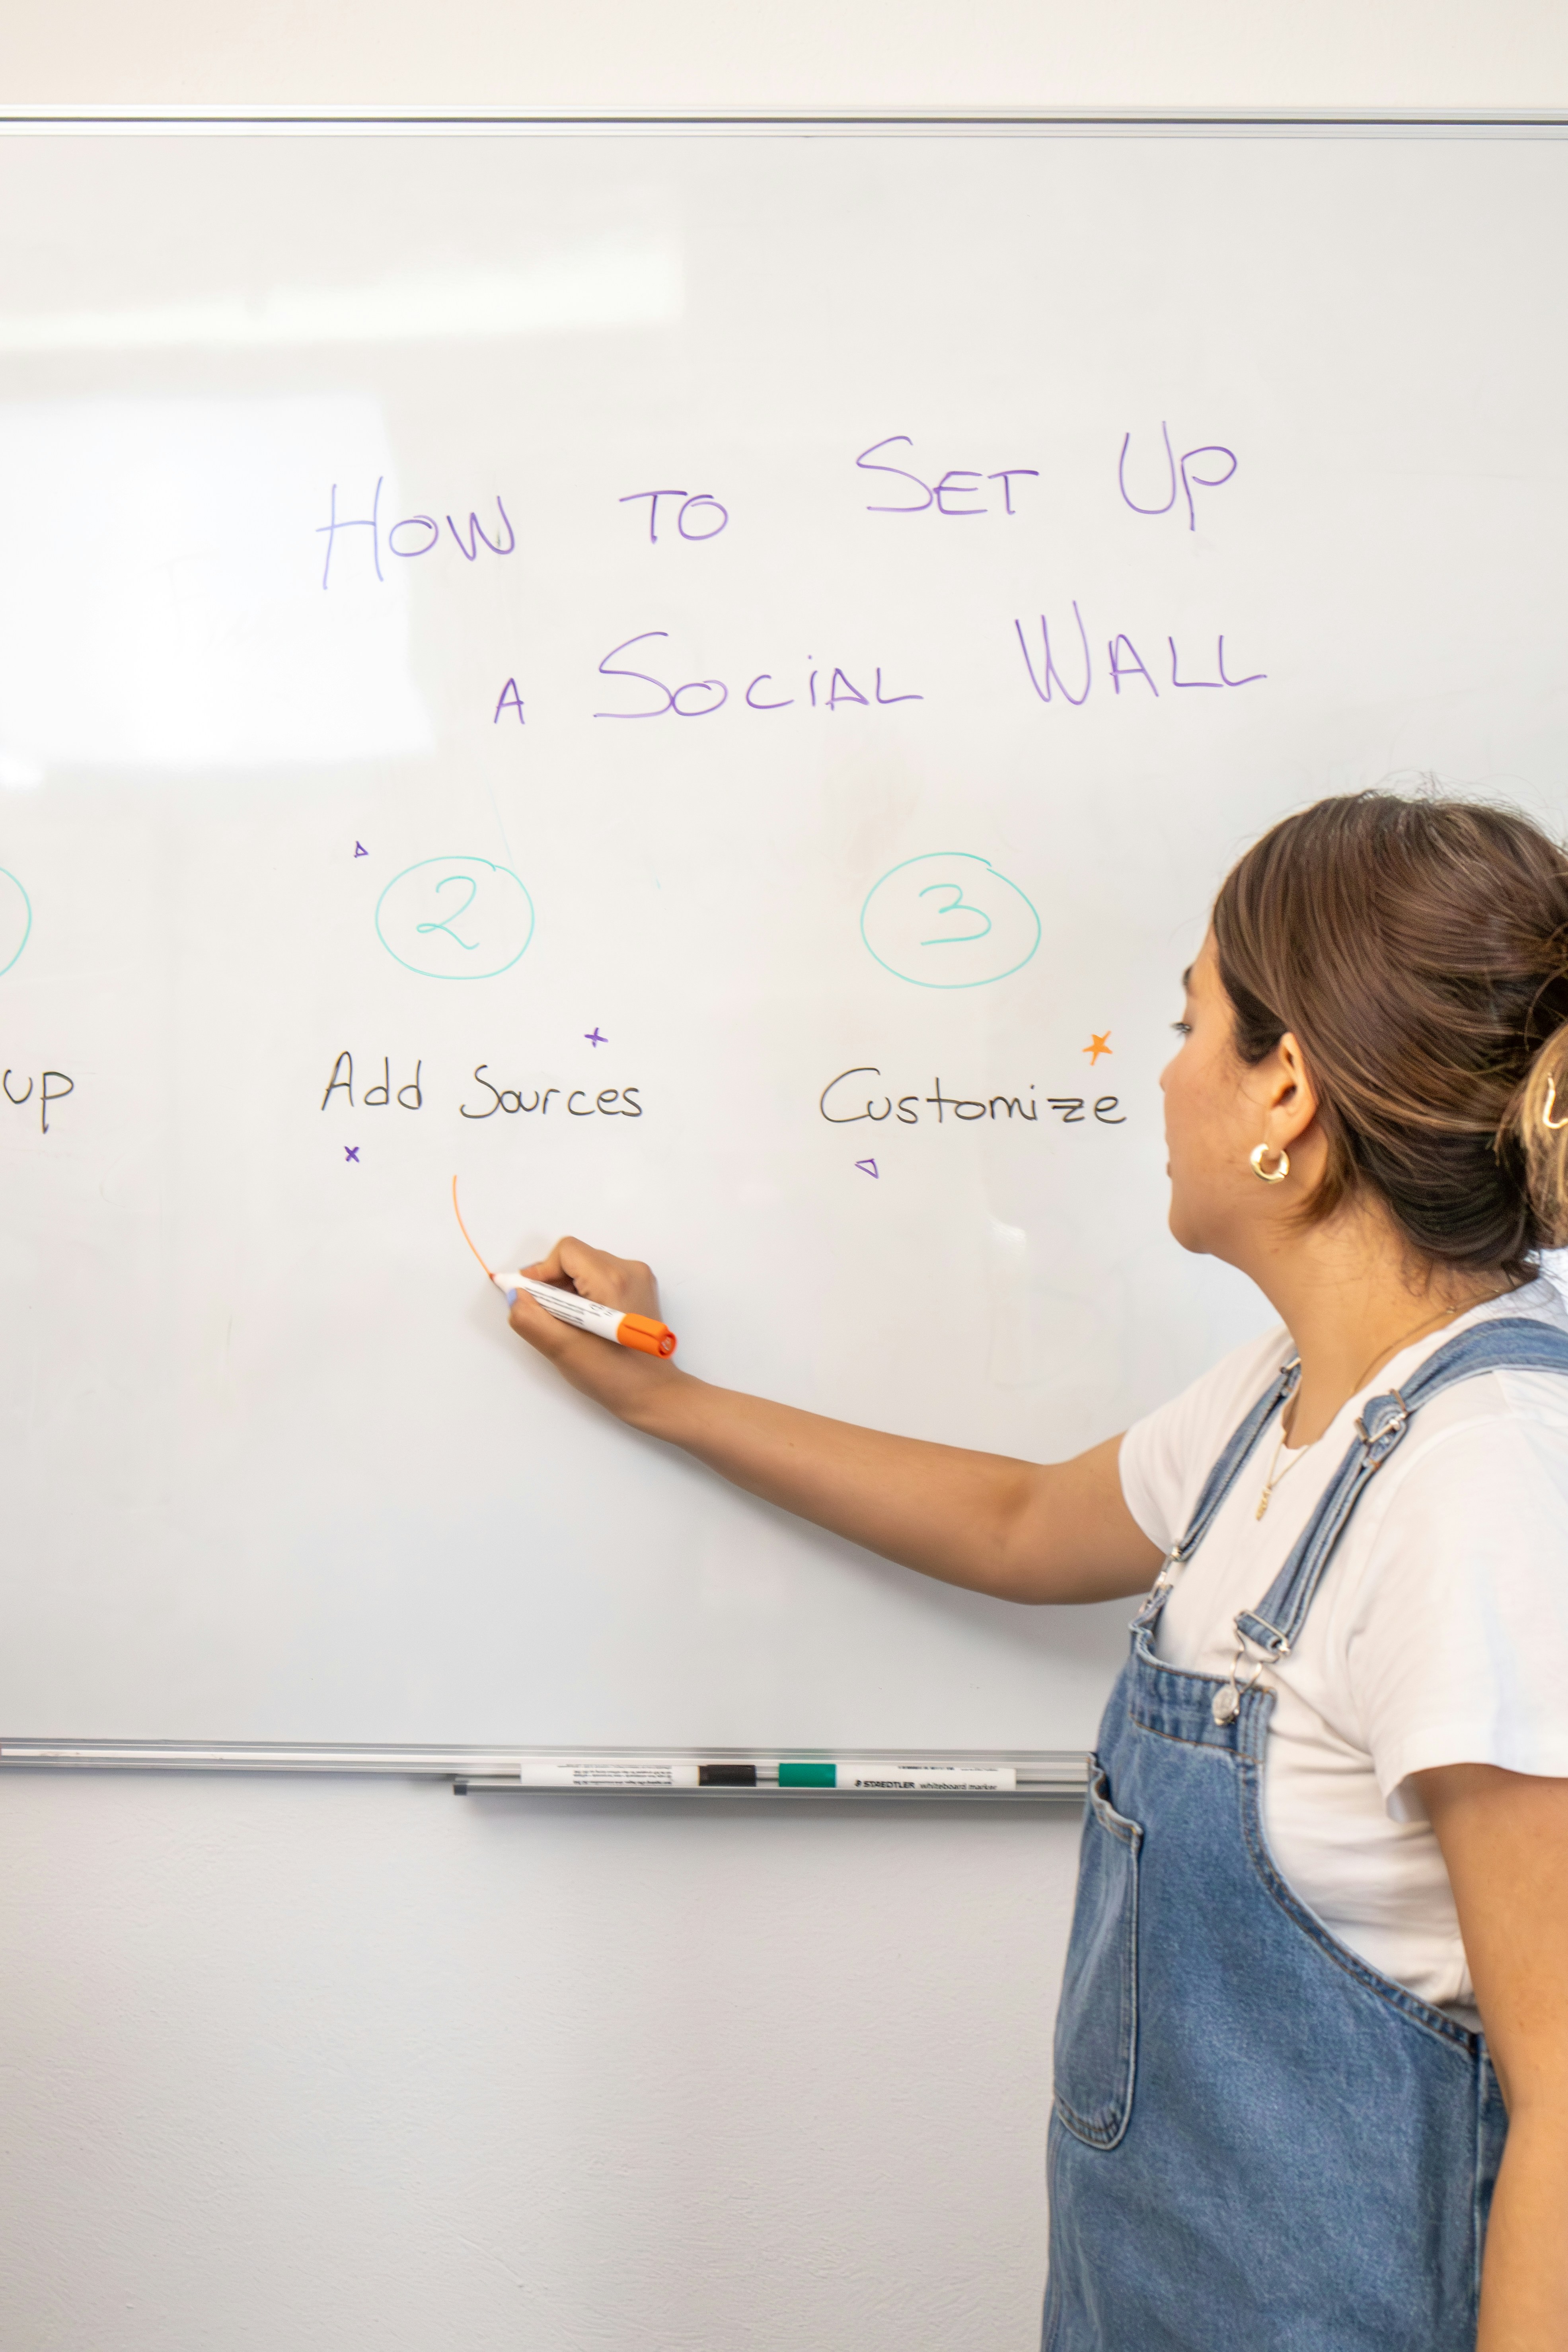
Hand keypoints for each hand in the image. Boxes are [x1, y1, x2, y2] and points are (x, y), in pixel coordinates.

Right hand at [506, 1235, 674, 1417]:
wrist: (652, 1393)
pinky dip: (585, 1294)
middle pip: (576, 1258)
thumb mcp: (562, 1349)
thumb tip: (515, 1294)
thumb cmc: (613, 1375)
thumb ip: (531, 1318)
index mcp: (613, 1280)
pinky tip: (584, 1322)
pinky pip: (602, 1277)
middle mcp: (631, 1270)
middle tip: (549, 1315)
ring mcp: (639, 1278)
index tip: (531, 1297)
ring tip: (568, 1323)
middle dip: (555, 1283)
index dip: (542, 1271)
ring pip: (587, 1267)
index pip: (566, 1251)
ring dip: (569, 1290)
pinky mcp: (640, 1289)